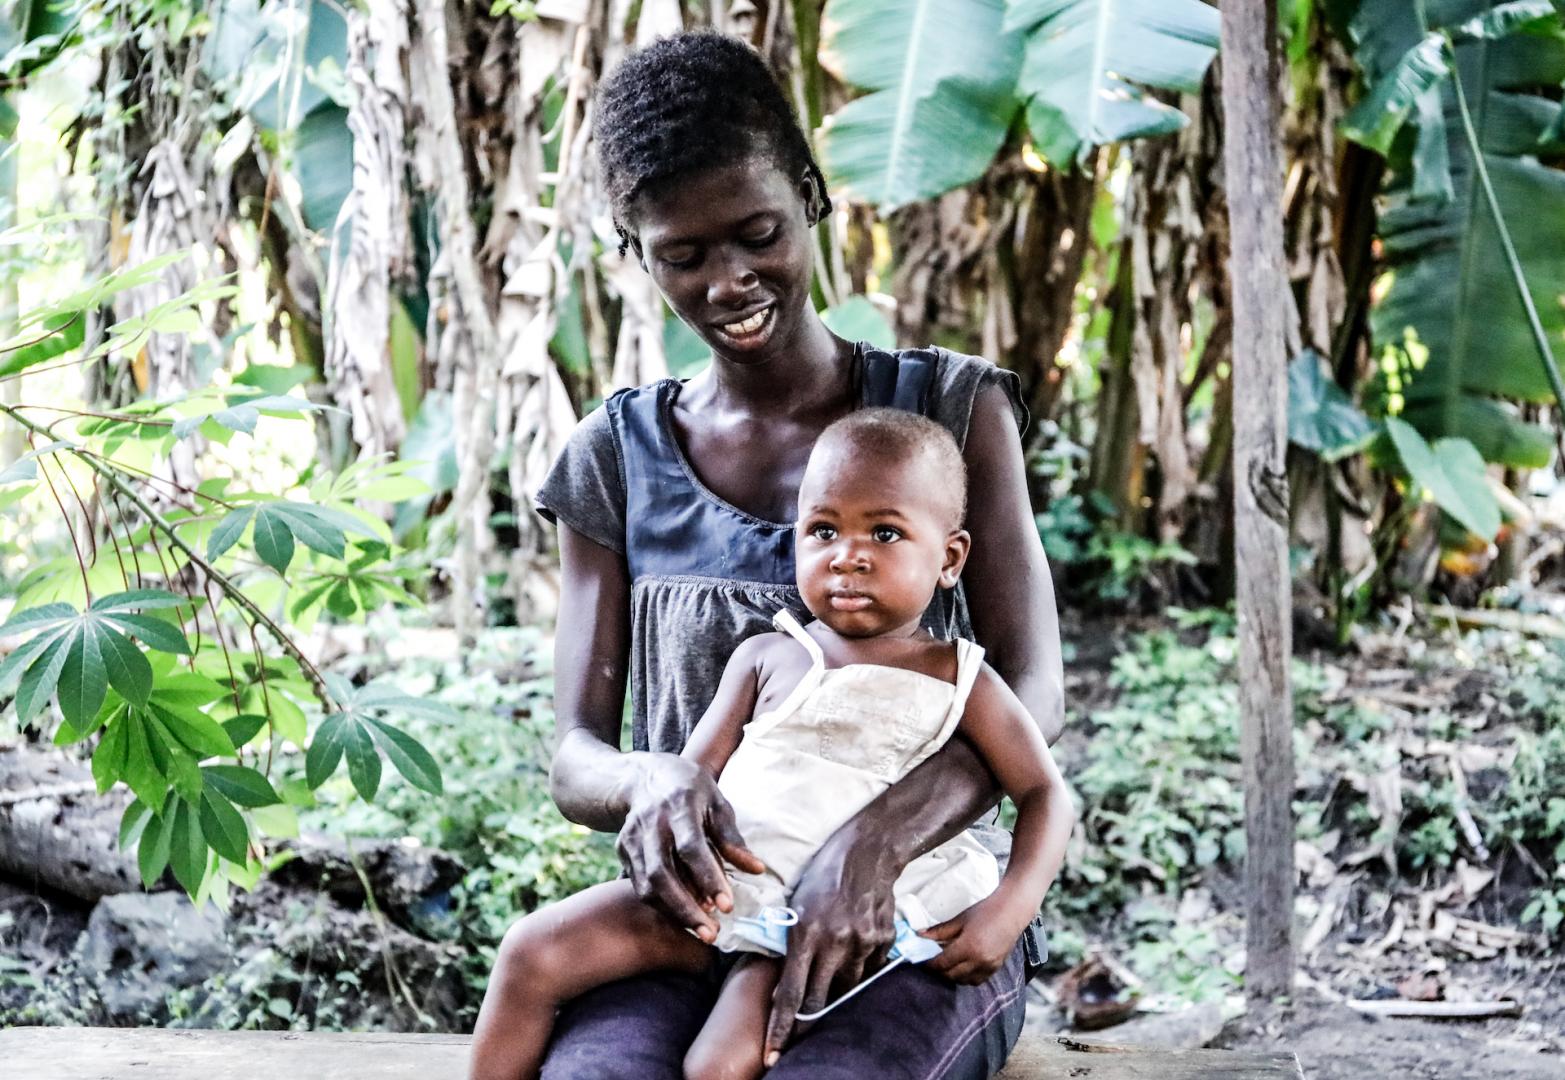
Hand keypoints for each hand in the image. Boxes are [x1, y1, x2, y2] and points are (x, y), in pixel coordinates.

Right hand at [618, 753, 764, 940]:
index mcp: (679, 806)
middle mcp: (651, 824)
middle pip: (662, 874)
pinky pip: (640, 886)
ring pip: (648, 885)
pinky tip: (684, 916)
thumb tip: (757, 870)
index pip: (691, 848)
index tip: (727, 906)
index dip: (709, 878)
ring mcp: (632, 839)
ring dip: (674, 912)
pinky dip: (662, 905)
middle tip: (711, 933)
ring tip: (701, 930)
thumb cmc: (689, 789)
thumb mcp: (716, 803)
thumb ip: (732, 839)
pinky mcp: (622, 851)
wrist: (642, 777)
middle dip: (686, 908)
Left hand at [764, 834, 897, 1064]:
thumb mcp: (797, 905)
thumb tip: (787, 985)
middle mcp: (835, 942)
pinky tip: (853, 948)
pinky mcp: (883, 940)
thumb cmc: (823, 875)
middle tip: (794, 1039)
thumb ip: (793, 944)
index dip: (780, 1028)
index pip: (791, 993)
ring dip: (834, 989)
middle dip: (805, 1023)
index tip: (771, 1054)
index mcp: (806, 933)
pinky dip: (858, 969)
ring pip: (846, 988)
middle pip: (819, 1000)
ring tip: (830, 970)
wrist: (868, 849)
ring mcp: (863, 943)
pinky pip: (868, 971)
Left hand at [919, 899, 1027, 984]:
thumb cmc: (985, 911)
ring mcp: (989, 966)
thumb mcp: (960, 920)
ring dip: (952, 976)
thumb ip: (939, 931)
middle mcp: (979, 960)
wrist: (1011, 912)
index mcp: (968, 946)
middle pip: (951, 975)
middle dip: (939, 971)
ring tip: (947, 964)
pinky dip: (966, 977)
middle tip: (933, 962)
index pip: (942, 963)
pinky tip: (962, 967)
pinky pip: (976, 980)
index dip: (930, 964)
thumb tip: (919, 936)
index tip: (922, 961)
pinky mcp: (995, 968)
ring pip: (963, 981)